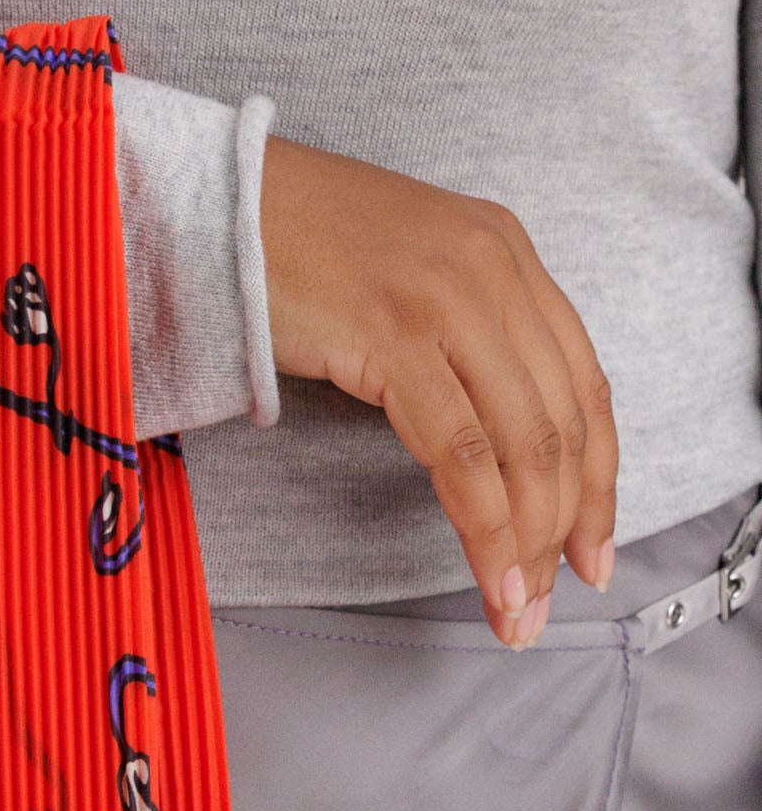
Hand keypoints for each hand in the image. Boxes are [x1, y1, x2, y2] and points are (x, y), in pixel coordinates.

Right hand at [260, 136, 616, 645]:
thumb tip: (477, 436)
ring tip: (517, 608)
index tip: (591, 546)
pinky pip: (461, 451)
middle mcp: (494, 269)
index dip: (597, 477)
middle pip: (564, 421)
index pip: (582, 382)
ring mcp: (449, 299)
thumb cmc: (285, 247)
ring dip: (530, 541)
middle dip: (569, 525)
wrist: (212, 202)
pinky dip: (483, 523)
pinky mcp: (396, 335)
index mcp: (504, 253)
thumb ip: (451, 334)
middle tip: (553, 601)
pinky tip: (487, 571)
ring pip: (523, 443)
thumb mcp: (399, 278)